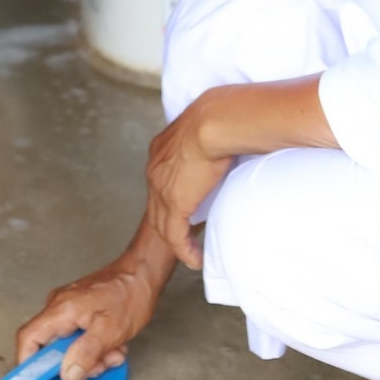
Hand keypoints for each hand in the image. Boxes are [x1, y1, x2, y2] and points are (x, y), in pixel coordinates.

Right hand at [15, 238, 167, 379]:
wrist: (143, 273)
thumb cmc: (130, 294)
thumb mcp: (110, 330)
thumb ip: (86, 354)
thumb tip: (67, 375)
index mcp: (60, 309)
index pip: (29, 338)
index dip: (28, 364)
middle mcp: (58, 307)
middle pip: (49, 347)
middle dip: (73, 364)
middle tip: (98, 366)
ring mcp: (68, 308)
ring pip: (67, 345)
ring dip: (90, 357)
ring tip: (113, 352)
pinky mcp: (79, 311)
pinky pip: (77, 337)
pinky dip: (94, 347)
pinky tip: (112, 345)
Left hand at [144, 102, 232, 268]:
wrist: (215, 121)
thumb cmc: (219, 119)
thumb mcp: (206, 131)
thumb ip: (207, 143)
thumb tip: (224, 145)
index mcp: (161, 150)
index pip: (160, 182)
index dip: (171, 198)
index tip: (188, 209)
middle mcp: (155, 168)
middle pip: (156, 205)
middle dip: (169, 223)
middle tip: (186, 237)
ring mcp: (161, 187)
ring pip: (163, 224)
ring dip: (177, 242)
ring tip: (191, 253)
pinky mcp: (174, 204)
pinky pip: (175, 236)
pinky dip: (185, 251)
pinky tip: (195, 260)